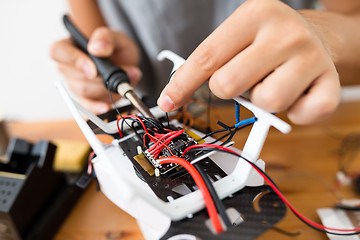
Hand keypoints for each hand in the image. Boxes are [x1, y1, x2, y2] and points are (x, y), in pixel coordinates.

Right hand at [50, 27, 140, 113]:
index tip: (93, 69)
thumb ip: (106, 37)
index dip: (74, 61)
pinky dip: (98, 107)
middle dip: (101, 79)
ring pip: (85, 93)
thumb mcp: (117, 37)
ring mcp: (75, 85)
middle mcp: (67, 67)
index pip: (58, 52)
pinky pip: (86, 108)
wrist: (125, 63)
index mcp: (68, 47)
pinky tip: (106, 106)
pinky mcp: (85, 100)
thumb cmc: (115, 48)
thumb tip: (96, 48)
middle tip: (121, 72)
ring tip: (124, 80)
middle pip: (76, 78)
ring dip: (107, 89)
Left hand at [157, 0, 340, 123]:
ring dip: (262, 100)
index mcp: (254, 15)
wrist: (318, 35)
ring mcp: (311, 57)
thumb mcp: (237, 37)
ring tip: (272, 82)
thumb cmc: (269, 40)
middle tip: (243, 78)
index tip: (168, 101)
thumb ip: (208, 62)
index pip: (206, 57)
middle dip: (228, 89)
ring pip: (266, 102)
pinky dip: (294, 113)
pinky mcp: (330, 82)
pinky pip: (301, 115)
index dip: (182, 85)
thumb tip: (174, 95)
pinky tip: (296, 94)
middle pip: (229, 84)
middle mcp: (284, 32)